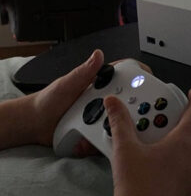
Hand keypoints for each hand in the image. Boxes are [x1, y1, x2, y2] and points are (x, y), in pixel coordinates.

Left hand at [29, 50, 151, 148]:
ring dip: (117, 126)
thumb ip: (84, 71)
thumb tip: (98, 54)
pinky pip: (108, 135)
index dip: (140, 75)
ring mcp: (102, 114)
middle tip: (130, 113)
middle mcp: (105, 96)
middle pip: (129, 98)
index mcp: (101, 80)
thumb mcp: (67, 83)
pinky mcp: (98, 130)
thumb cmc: (50, 99)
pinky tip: (88, 141)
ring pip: (121, 119)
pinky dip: (103, 140)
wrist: (36, 125)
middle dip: (133, 106)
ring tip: (103, 130)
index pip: (127, 73)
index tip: (148, 80)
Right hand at [105, 88, 190, 195]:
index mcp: (185, 143)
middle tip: (165, 123)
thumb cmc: (141, 192)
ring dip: (184, 144)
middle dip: (184, 123)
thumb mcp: (125, 152)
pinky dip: (184, 162)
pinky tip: (164, 167)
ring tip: (161, 145)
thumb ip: (120, 123)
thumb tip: (114, 105)